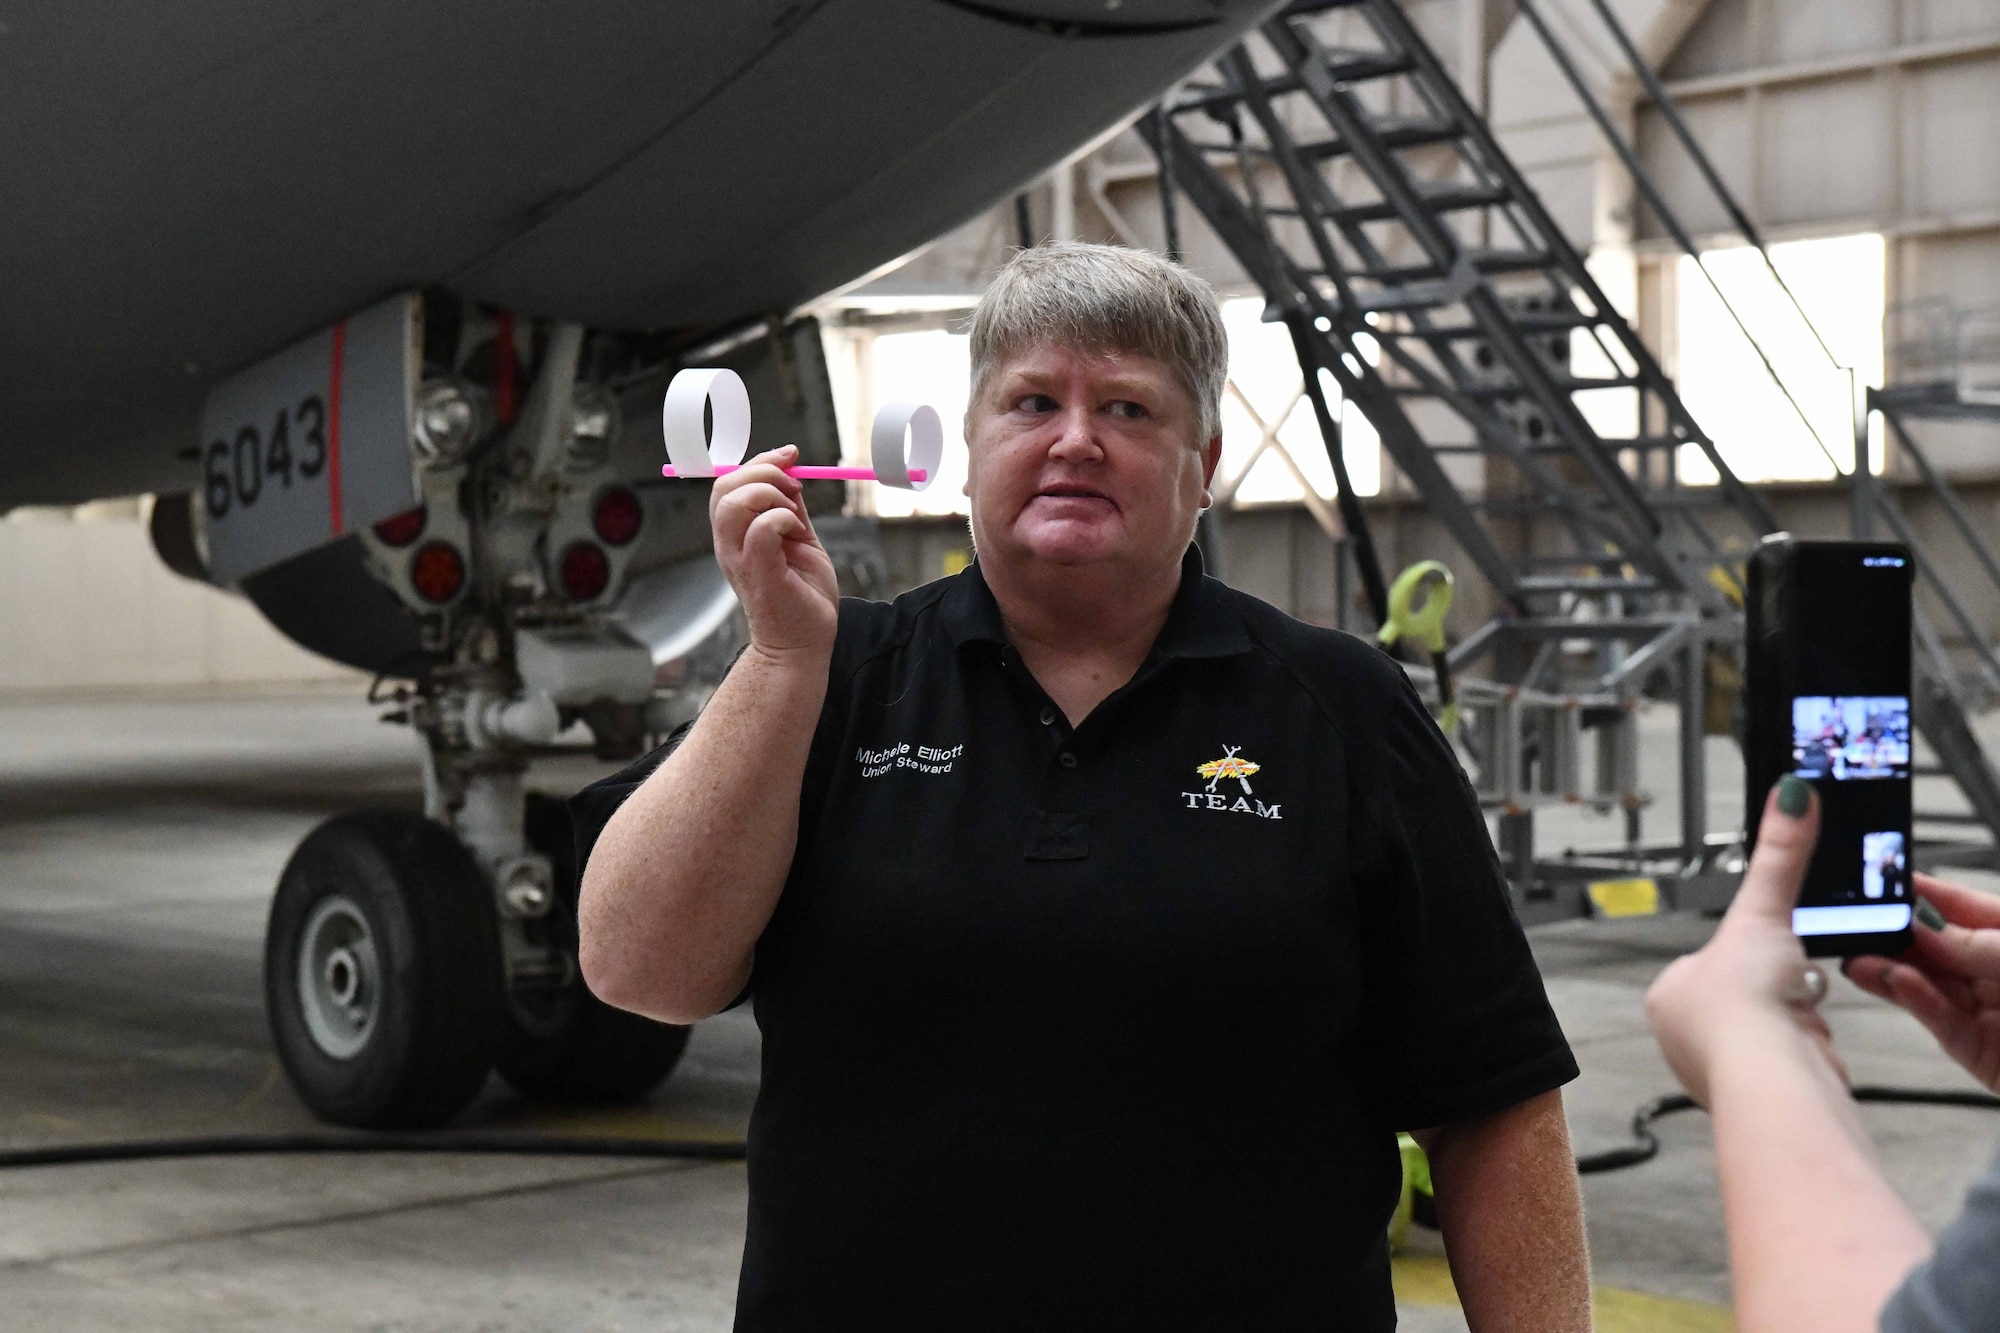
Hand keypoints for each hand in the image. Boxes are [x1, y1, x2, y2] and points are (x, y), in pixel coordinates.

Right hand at [709, 446, 838, 660]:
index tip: (790, 455)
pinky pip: (761, 528)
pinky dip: (783, 519)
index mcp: (735, 534)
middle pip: (724, 486)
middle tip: (795, 487)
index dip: (758, 460)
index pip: (727, 482)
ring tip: (794, 515)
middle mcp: (729, 544)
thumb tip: (793, 475)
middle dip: (764, 471)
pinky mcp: (758, 572)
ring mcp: (739, 559)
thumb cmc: (801, 596)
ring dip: (771, 495)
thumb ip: (791, 509)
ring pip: (734, 503)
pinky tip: (797, 534)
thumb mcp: (798, 539)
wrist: (803, 643)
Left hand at [1646, 776, 1845, 1105]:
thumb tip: (1789, 795)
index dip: (1748, 954)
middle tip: (1780, 990)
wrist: (1775, 1078)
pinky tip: (1806, 1047)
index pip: (1710, 962)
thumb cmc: (1747, 1005)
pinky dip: (1807, 1049)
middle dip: (1775, 990)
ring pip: (1773, 1028)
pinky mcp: (1758, 1095)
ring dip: (1794, 1019)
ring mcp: (1718, 1070)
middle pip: (1746, 995)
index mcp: (1666, 994)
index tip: (1764, 958)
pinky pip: (1793, 1059)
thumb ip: (1780, 856)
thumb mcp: (1763, 911)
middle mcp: (1682, 1036)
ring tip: (1792, 1020)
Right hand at [1845, 873, 1999, 1093]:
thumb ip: (1976, 942)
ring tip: (1860, 957)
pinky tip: (1896, 983)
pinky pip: (1942, 1023)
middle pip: (1933, 946)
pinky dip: (1916, 1002)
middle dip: (1894, 934)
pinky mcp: (1980, 1053)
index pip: (1956, 904)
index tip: (1875, 881)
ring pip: (1928, 985)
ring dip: (1892, 970)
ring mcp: (1988, 1012)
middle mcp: (1996, 971)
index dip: (1917, 892)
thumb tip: (1920, 926)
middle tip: (1853, 924)